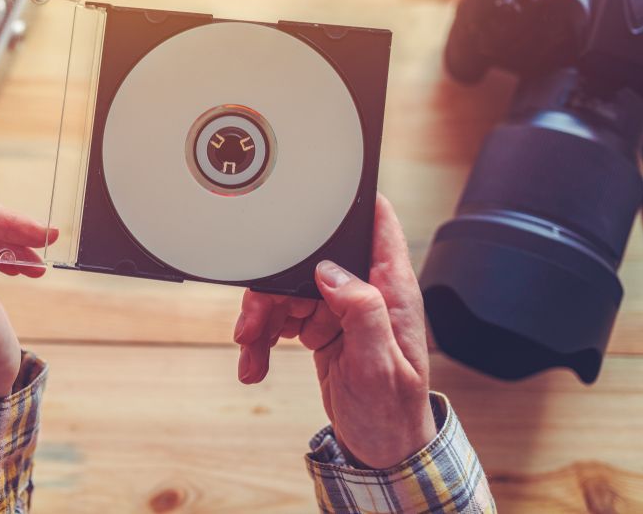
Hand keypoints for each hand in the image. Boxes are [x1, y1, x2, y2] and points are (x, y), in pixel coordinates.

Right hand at [233, 194, 435, 468]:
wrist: (382, 450)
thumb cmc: (393, 413)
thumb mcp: (379, 367)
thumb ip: (363, 313)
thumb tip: (331, 271)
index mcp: (391, 289)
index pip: (377, 224)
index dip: (349, 200)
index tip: (310, 192)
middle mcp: (366, 290)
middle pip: (309, 261)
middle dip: (273, 288)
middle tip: (252, 323)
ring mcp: (342, 308)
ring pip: (289, 290)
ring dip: (262, 319)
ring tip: (249, 352)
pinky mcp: (323, 327)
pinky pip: (283, 318)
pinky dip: (263, 338)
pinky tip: (255, 362)